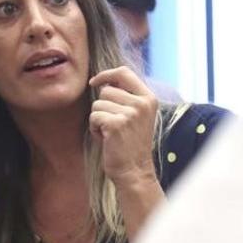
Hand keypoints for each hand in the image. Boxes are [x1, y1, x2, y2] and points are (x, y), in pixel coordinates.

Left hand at [88, 66, 158, 189]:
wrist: (133, 170)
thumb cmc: (129, 143)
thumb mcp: (135, 115)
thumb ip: (125, 97)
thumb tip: (103, 80)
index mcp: (148, 98)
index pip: (124, 72)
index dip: (106, 75)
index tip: (94, 82)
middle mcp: (142, 103)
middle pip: (106, 90)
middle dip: (102, 107)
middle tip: (112, 124)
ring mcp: (131, 113)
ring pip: (97, 104)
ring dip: (98, 119)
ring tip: (110, 132)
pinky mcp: (117, 124)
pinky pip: (94, 116)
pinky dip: (94, 128)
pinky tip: (106, 138)